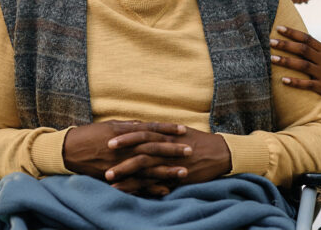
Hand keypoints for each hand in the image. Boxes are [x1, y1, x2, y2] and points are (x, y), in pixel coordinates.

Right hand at [63, 119, 190, 192]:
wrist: (68, 150)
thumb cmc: (90, 135)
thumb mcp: (110, 125)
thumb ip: (130, 126)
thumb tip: (146, 124)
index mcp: (124, 131)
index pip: (151, 129)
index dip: (167, 129)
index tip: (184, 129)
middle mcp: (124, 147)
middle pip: (153, 148)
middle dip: (172, 150)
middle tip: (190, 150)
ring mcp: (119, 163)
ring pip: (147, 168)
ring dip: (166, 171)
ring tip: (183, 173)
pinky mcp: (114, 177)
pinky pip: (135, 184)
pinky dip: (150, 188)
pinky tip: (164, 190)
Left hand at [107, 126, 230, 188]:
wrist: (219, 153)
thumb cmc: (199, 141)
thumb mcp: (179, 133)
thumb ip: (161, 132)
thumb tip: (144, 128)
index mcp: (166, 135)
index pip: (141, 133)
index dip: (124, 136)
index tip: (107, 138)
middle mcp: (166, 147)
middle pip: (139, 149)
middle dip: (120, 154)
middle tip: (101, 157)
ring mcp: (170, 162)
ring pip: (143, 167)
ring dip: (125, 172)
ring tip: (107, 177)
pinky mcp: (175, 176)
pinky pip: (154, 183)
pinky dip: (139, 187)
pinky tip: (125, 192)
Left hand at [270, 26, 320, 100]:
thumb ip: (314, 50)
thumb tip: (296, 41)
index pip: (307, 38)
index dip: (292, 33)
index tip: (278, 28)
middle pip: (302, 49)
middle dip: (285, 45)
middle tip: (270, 41)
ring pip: (303, 65)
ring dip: (286, 61)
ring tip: (271, 59)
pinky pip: (307, 84)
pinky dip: (295, 82)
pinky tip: (283, 80)